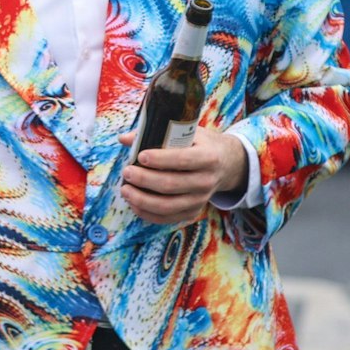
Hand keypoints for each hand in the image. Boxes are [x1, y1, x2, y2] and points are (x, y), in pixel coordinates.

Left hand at [117, 127, 249, 223]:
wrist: (226, 164)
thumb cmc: (199, 144)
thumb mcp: (187, 132)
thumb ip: (158, 133)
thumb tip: (124, 139)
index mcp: (208, 157)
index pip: (183, 160)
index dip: (160, 159)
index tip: (141, 156)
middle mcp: (207, 181)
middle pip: (171, 185)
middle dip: (145, 179)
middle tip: (127, 172)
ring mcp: (201, 199)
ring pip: (168, 206)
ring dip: (142, 200)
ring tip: (125, 190)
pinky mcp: (193, 212)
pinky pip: (168, 218)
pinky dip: (147, 213)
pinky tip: (133, 203)